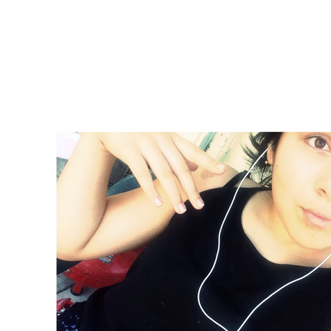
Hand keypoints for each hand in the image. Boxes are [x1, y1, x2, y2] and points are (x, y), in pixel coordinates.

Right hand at [94, 132, 225, 213]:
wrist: (108, 120)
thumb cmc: (139, 131)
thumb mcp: (162, 137)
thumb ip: (179, 152)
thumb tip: (196, 166)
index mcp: (171, 137)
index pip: (194, 151)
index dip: (208, 161)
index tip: (222, 171)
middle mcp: (161, 140)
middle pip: (180, 168)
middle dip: (191, 188)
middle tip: (200, 206)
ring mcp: (145, 144)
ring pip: (164, 173)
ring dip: (174, 193)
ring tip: (181, 210)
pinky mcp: (130, 151)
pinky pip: (142, 174)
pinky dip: (151, 190)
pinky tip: (158, 203)